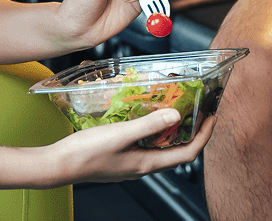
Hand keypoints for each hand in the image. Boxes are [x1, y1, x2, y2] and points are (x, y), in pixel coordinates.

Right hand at [46, 108, 215, 185]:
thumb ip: (149, 125)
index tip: (212, 116)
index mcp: (148, 163)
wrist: (59, 165)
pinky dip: (152, 129)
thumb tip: (177, 116)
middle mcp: (143, 165)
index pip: (188, 153)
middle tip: (196, 108)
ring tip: (175, 107)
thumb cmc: (87, 153)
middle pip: (177, 149)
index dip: (204, 135)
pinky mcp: (121, 157)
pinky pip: (145, 143)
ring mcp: (132, 162)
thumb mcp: (121, 134)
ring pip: (160, 145)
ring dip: (171, 128)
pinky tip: (145, 115)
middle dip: (191, 129)